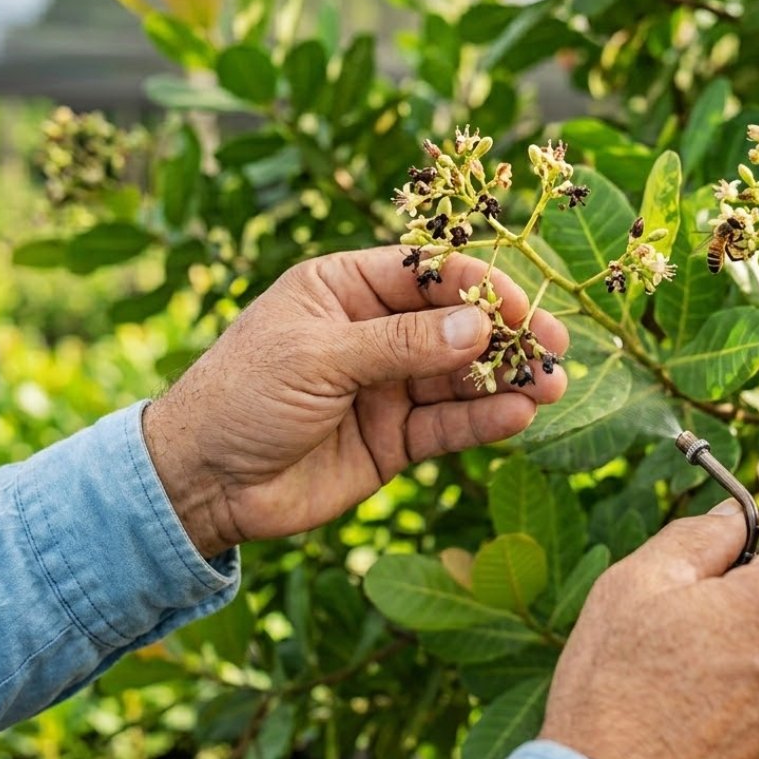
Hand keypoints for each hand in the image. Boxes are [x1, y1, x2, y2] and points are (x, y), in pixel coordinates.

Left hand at [143, 248, 567, 555]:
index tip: (525, 307)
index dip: (481, 286)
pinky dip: (483, 420)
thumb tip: (480, 326)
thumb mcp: (319, 356)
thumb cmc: (242, 396)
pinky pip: (448, 425)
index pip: (429, 275)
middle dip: (508, 336)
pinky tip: (517, 418)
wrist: (201, 483)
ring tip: (552, 388)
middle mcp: (375, 332)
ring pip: (462, 377)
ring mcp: (388, 386)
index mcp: (347, 288)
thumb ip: (401, 344)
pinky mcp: (395, 438)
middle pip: (457, 325)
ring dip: (508, 381)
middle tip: (557, 349)